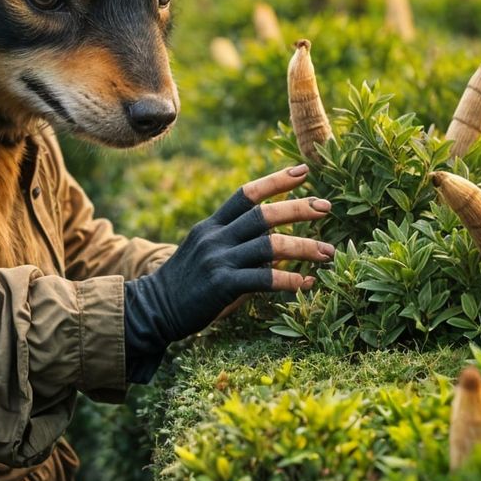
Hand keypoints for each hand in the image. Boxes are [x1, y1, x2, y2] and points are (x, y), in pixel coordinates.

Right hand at [123, 165, 331, 381]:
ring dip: (303, 247)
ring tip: (328, 252)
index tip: (303, 171)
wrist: (153, 309)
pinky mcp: (220, 285)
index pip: (246, 194)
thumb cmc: (185, 285)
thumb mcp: (206, 254)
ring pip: (268, 246)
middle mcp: (215, 237)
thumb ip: (236, 247)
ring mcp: (217, 260)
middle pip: (262, 215)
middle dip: (297, 208)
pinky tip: (306, 283)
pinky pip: (261, 280)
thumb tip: (277, 253)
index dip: (275, 181)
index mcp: (211, 225)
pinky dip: (287, 280)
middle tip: (326, 206)